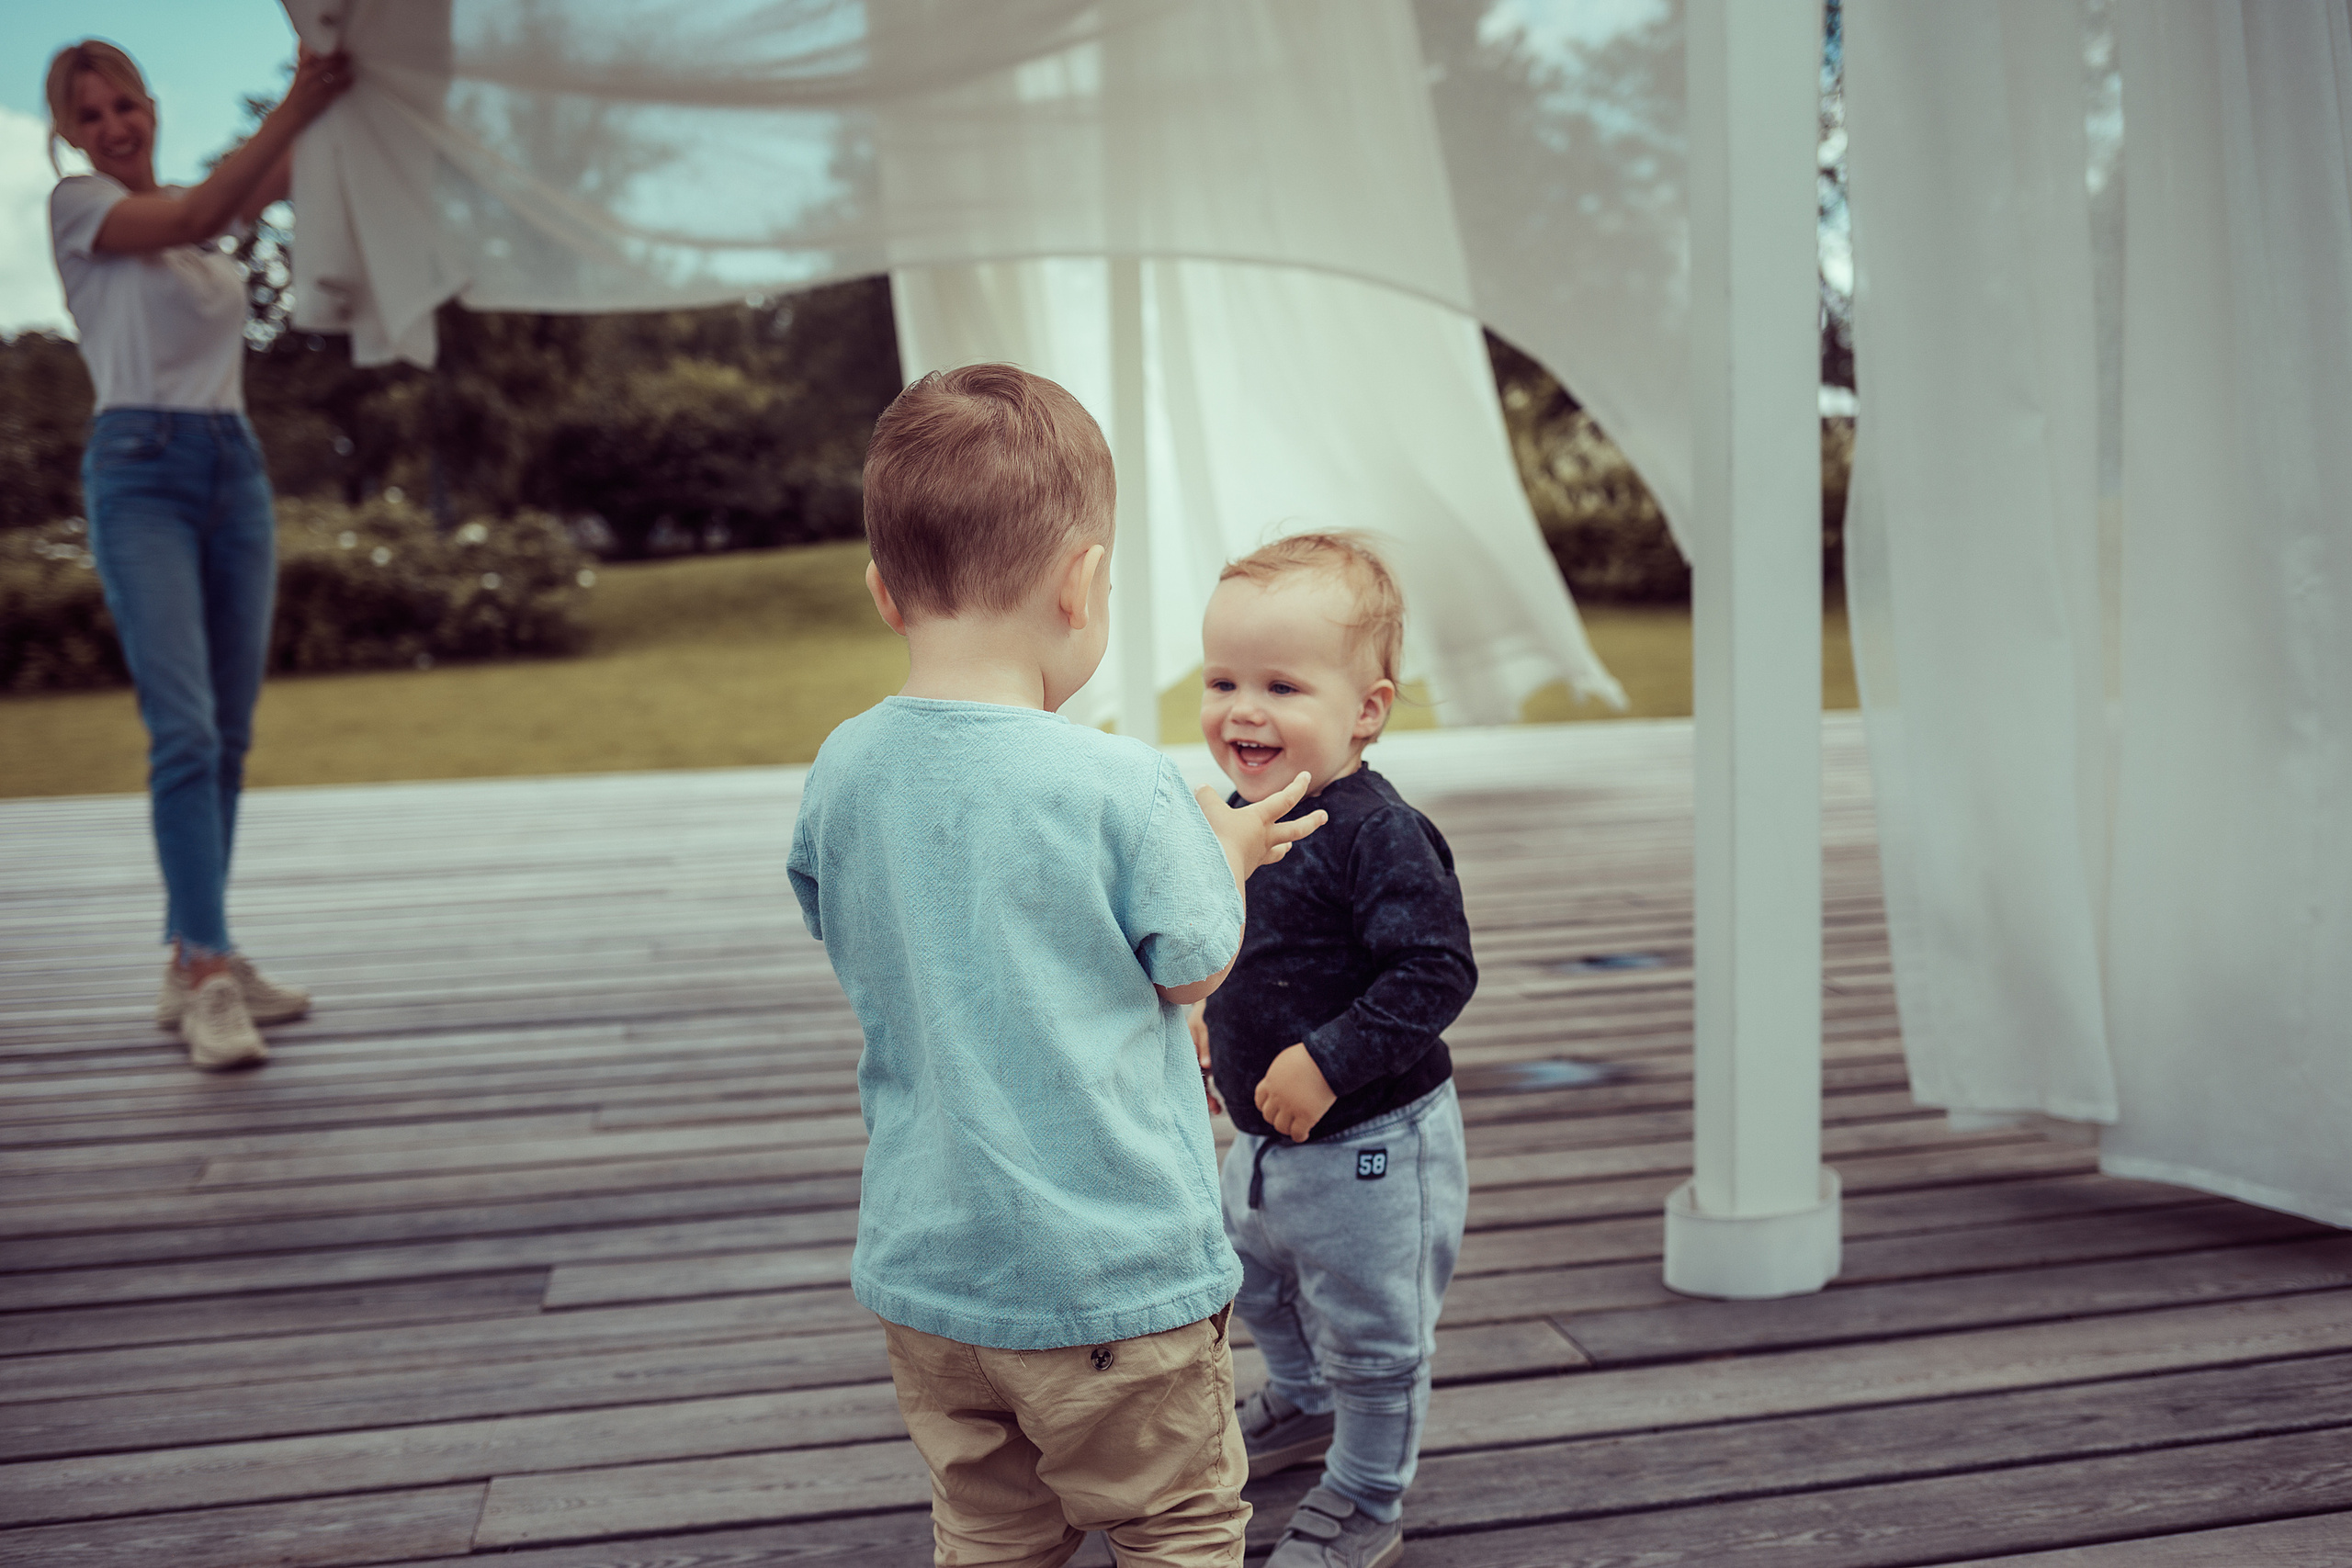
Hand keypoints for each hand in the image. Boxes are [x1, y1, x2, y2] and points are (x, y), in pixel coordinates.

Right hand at [283, 47, 354, 124]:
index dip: (326, 48)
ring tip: (351, 67)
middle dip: (340, 58)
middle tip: (348, 55)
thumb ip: (304, 60)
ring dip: (344, 70)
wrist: (292, 113)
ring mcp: (316, 87)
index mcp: (302, 68)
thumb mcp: (299, 74)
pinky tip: (350, 80)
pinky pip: (338, 89)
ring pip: (334, 75)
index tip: (336, 45)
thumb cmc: (297, 92)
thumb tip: (305, 42)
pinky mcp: (323, 98)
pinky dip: (346, 83)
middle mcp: (308, 75)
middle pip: (328, 63)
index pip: (314, 52)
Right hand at [1190, 1002, 1220, 1114]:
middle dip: (1203, 1096)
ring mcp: (1197, 1057)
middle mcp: (1190, 1056)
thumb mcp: (1204, 1025)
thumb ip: (1206, 1044)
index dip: (1193, 1087)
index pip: (1188, 1072)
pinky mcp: (1205, 1057)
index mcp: (1186, 1049)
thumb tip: (1205, 1065)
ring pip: (1201, 1080)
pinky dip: (1212, 1085)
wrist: (1209, 998)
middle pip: (1193, 1080)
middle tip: (1215, 1109)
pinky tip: (1218, 1100)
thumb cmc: (1205, 1011)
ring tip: (1218, 1109)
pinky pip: (1207, 1075)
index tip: (1205, 1102)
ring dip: (1208, 1095)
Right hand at [1195, 770, 1324, 883]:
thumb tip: (1200, 787)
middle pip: (1295, 829)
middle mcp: (1264, 837)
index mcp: (1259, 818)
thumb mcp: (1207, 810)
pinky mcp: (1247, 869)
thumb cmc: (1215, 838)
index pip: (1285, 799)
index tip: (1307, 775)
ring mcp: (1258, 855)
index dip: (1297, 786)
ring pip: (1279, 849)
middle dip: (1311, 821)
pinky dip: (1258, 859)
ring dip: (1285, 845)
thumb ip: (1205, 796)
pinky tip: (1253, 860)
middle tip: (1324, 816)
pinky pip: (1258, 862)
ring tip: (1289, 846)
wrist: (1216, 873)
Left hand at [1255, 1043, 1335, 1142]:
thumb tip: (1283, 1077)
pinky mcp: (1306, 1116)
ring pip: (1281, 1127)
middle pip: (1268, 1115)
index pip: (1260, 1100)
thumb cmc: (1312, 1055)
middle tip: (1287, 1119)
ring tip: (1295, 1128)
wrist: (1327, 1060)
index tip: (1275, 1108)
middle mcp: (1277, 1096)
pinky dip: (1299, 1137)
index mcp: (1271, 1082)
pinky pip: (1297, 1134)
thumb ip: (1281, 1072)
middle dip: (1276, 1118)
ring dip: (1287, 1129)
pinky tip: (1305, 1135)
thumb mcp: (1287, 1060)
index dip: (1266, 1106)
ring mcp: (1290, 1107)